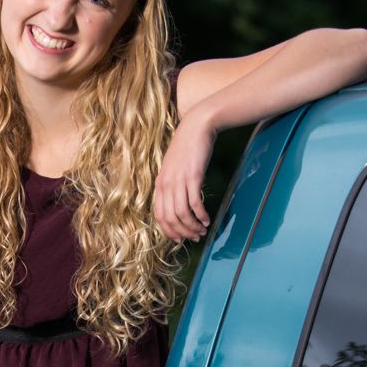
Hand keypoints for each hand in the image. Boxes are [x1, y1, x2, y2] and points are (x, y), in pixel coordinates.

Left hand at [153, 110, 215, 242]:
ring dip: (193, 226)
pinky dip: (201, 215)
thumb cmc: (187, 148)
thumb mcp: (173, 168)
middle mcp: (166, 184)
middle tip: (195, 237)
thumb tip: (178, 205)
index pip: (159, 215)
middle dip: (183, 232)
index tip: (179, 239)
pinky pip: (195, 203)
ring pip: (182, 213)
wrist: (196, 127)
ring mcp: (178, 180)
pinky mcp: (193, 176)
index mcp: (159, 184)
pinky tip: (207, 219)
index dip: (168, 231)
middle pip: (171, 218)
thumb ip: (172, 185)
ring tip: (202, 230)